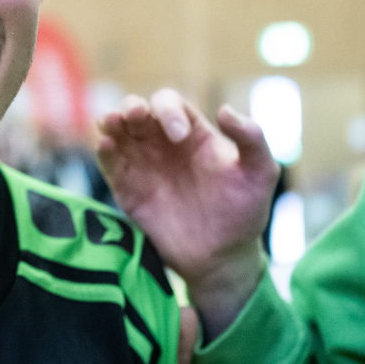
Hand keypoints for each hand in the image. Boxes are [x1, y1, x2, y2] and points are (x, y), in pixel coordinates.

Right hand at [98, 88, 276, 333]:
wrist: (221, 259)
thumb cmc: (244, 213)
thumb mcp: (260, 173)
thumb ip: (253, 139)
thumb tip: (225, 110)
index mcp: (192, 132)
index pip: (171, 104)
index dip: (170, 110)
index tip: (179, 136)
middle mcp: (162, 143)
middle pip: (137, 110)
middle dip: (131, 107)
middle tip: (134, 116)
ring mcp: (142, 165)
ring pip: (118, 132)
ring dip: (111, 122)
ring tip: (111, 123)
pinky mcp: (127, 190)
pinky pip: (110, 164)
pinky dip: (104, 152)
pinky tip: (106, 146)